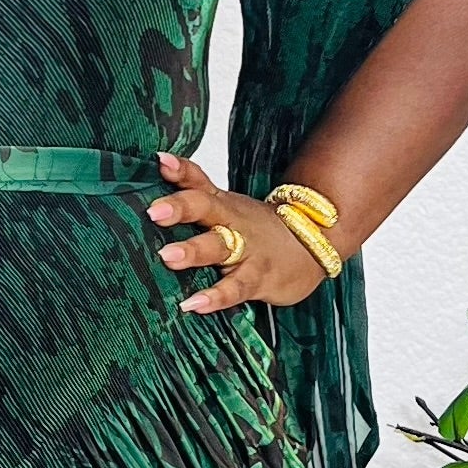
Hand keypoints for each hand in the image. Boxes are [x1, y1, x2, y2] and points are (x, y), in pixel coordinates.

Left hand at [146, 152, 330, 313]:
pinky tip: (194, 304)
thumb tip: (156, 169)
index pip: (199, 181)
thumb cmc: (256, 228)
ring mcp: (247, 250)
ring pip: (219, 247)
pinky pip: (235, 287)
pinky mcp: (258, 278)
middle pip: (206, 208)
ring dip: (194, 251)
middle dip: (181, 208)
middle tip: (154, 212)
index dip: (180, 171)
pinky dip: (216, 296)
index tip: (160, 162)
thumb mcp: (227, 206)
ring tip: (168, 257)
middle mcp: (232, 222)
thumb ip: (193, 191)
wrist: (312, 244)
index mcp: (222, 204)